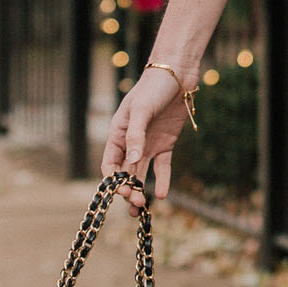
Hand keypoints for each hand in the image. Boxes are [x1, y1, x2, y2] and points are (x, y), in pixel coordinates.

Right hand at [102, 61, 197, 213]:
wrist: (177, 75)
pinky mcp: (166, 144)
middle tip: (136, 205)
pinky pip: (162, 167)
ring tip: (142, 211)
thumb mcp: (141, 110)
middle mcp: (131, 143)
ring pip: (140, 174)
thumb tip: (131, 163)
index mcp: (118, 134)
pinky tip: (161, 194)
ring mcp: (148, 145)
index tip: (122, 192)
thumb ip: (136, 136)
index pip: (110, 164)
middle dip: (128, 191)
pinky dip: (161, 180)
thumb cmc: (153, 88)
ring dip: (140, 191)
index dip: (113, 181)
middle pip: (125, 173)